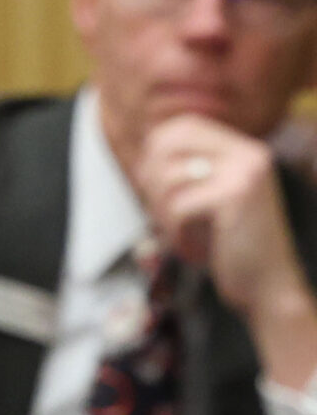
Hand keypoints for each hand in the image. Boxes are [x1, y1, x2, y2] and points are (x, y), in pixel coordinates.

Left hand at [134, 114, 316, 390]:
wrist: (269, 289)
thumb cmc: (232, 246)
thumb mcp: (213, 197)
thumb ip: (190, 168)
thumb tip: (146, 145)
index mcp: (246, 151)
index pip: (185, 126)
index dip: (156, 148)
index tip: (149, 181)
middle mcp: (249, 155)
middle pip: (169, 143)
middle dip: (151, 178)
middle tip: (158, 211)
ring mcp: (245, 173)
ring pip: (168, 176)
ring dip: (160, 210)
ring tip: (178, 234)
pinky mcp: (235, 197)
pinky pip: (178, 205)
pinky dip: (174, 230)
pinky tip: (191, 249)